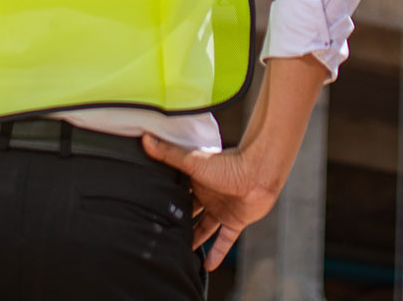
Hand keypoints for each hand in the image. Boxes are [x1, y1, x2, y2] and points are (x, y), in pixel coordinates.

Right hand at [141, 134, 281, 270]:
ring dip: (195, 241)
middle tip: (162, 238)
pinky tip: (207, 266)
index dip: (166, 205)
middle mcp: (208, 197)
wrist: (258, 174)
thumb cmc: (227, 164)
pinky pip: (224, 240)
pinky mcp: (235, 221)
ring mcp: (222, 210)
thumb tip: (144, 137)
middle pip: (189, 214)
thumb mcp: (192, 162)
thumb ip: (168, 153)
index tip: (149, 215)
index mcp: (196, 183)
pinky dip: (217, 253)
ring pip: (204, 229)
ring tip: (180, 255)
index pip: (177, 196)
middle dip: (178, 224)